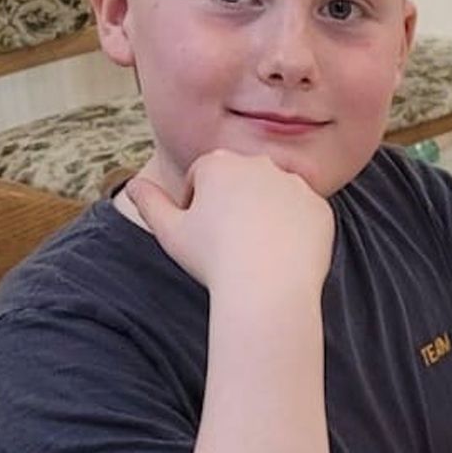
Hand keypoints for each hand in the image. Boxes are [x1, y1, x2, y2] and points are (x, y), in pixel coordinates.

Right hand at [123, 150, 333, 298]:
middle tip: (229, 245)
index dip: (198, 206)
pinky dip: (294, 232)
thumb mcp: (170, 233)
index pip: (203, 177)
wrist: (267, 290)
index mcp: (219, 163)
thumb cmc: (214, 262)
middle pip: (240, 182)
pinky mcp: (320, 207)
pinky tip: (281, 257)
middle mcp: (259, 164)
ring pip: (273, 196)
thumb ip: (148, 203)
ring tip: (256, 253)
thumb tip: (131, 184)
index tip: (201, 234)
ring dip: (265, 215)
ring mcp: (294, 184)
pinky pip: (303, 216)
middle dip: (233, 204)